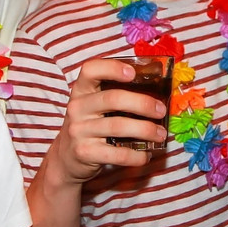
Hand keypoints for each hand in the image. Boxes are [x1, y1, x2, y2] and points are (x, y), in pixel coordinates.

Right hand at [46, 58, 167, 183]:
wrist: (66, 158)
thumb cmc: (89, 126)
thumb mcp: (94, 106)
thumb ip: (115, 96)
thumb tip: (157, 94)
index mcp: (81, 90)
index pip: (90, 70)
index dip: (112, 67)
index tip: (133, 73)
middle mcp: (77, 108)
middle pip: (112, 99)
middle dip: (142, 103)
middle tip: (161, 111)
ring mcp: (79, 131)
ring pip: (118, 126)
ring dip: (145, 130)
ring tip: (161, 135)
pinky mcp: (85, 153)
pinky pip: (116, 153)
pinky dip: (136, 155)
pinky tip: (145, 155)